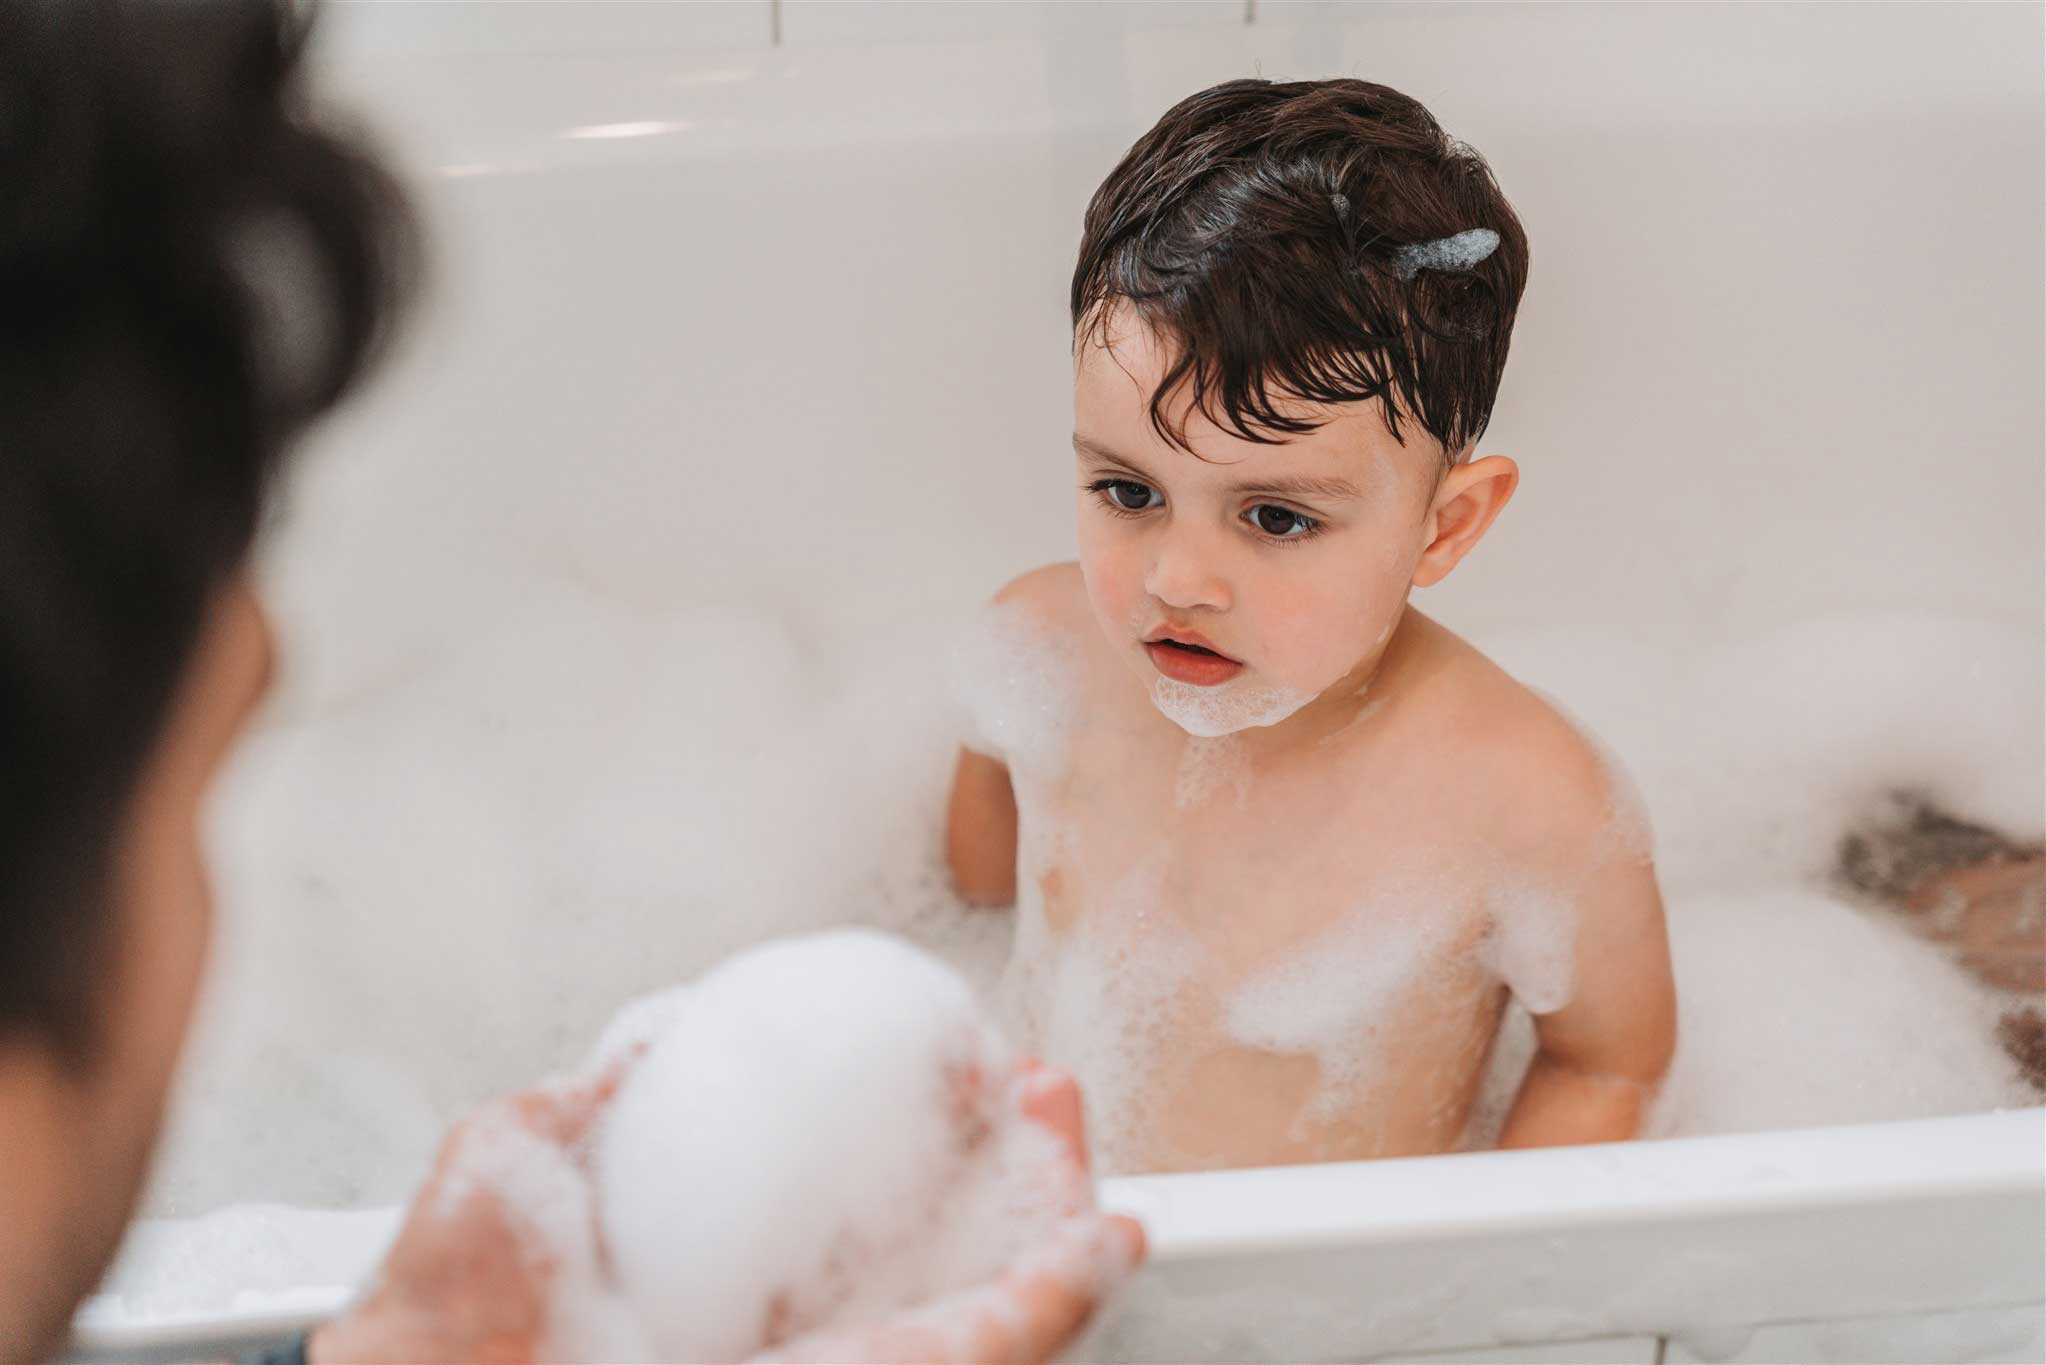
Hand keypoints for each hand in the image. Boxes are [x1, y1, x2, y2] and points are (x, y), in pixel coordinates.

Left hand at [311, 1054, 1142, 1364]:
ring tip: (1075, 1131)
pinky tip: (1102, 1240)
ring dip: (1044, 1216)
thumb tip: (643, 1044)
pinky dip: (1054, 1303)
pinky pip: (983, 1354)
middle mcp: (775, 1341)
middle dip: (999, 1172)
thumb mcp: (505, 1172)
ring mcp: (832, 1363)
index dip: (906, 1148)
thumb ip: (585, 1108)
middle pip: (924, 1256)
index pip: (830, 1217)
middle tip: (1036, 1093)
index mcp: (696, 1297)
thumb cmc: (432, 1337)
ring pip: (975, 1306)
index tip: (944, 1075)